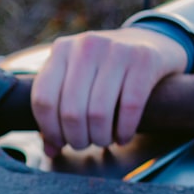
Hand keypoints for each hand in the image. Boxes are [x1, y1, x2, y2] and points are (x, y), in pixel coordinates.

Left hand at [30, 27, 187, 154]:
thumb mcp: (77, 81)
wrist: (149, 43)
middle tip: (85, 144)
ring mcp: (116, 49)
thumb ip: (58, 111)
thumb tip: (50, 151)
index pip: (43, 99)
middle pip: (71, 111)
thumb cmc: (104, 71)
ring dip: (100, 138)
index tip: (61, 142)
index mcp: (61, 50)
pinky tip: (123, 137)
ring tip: (103, 141)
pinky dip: (124, 130)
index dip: (50, 130)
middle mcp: (86, 46)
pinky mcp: (144, 59)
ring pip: (99, 113)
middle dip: (77, 138)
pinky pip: (129, 107)